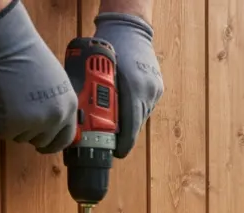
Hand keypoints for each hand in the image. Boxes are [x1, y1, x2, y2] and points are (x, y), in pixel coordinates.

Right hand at [0, 0, 78, 152]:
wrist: (11, 45)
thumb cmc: (30, 57)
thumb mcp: (57, 84)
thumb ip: (58, 103)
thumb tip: (52, 120)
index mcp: (69, 107)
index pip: (66, 138)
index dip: (52, 142)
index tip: (44, 143)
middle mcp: (56, 117)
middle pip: (42, 141)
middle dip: (29, 133)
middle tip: (19, 119)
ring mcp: (36, 121)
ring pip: (21, 138)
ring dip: (12, 126)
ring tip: (9, 105)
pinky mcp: (14, 122)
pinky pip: (3, 132)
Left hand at [92, 12, 164, 158]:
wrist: (130, 28)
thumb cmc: (110, 47)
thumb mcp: (98, 72)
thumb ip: (96, 96)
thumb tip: (85, 120)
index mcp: (133, 89)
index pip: (130, 127)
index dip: (123, 144)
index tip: (116, 153)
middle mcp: (147, 92)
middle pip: (136, 124)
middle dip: (124, 135)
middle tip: (112, 142)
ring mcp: (155, 89)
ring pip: (141, 116)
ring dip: (129, 121)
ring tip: (116, 122)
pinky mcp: (158, 87)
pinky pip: (145, 105)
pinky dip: (135, 109)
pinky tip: (126, 105)